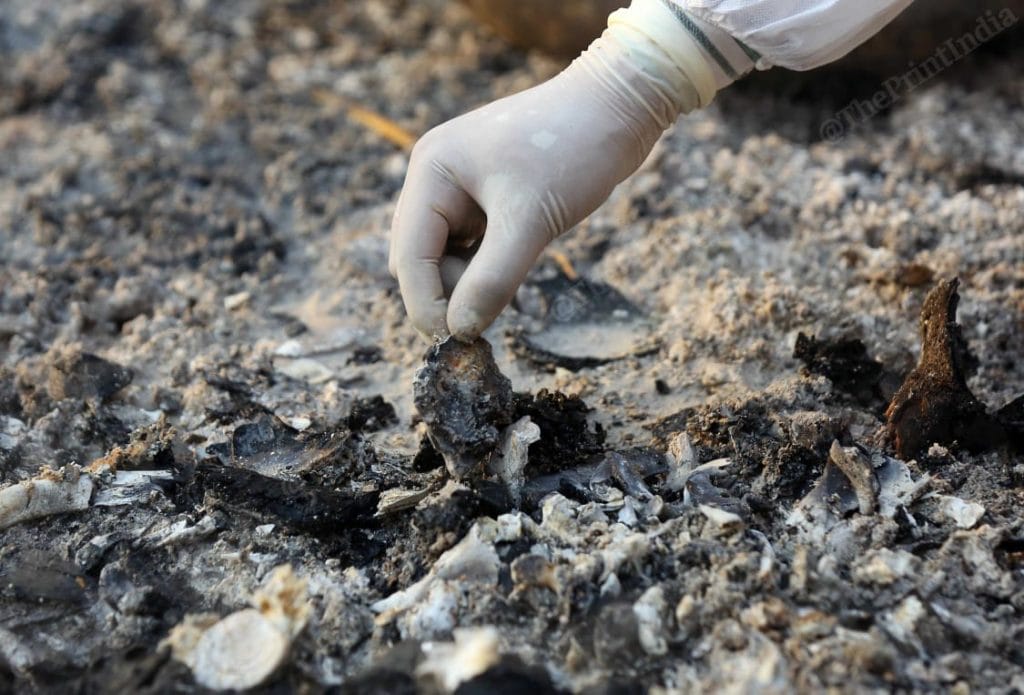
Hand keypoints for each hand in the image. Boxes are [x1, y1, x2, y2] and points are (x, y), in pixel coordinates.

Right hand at [388, 3, 710, 340]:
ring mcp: (459, 186)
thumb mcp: (530, 221)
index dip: (426, 304)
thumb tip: (460, 331)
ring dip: (467, 282)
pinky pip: (470, 245)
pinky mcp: (486, 195)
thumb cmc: (573, 151)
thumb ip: (492, 280)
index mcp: (432, 172)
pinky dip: (484, 268)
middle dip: (445, 292)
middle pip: (417, 259)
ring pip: (444, 256)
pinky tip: (512, 274)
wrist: (621, 105)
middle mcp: (436, 177)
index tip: (456, 343)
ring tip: (507, 288)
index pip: (409, 255)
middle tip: (488, 313)